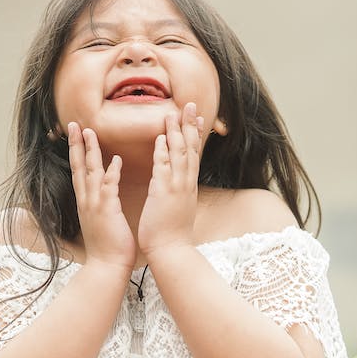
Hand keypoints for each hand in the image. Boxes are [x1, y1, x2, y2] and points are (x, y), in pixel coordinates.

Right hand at [68, 122, 135, 273]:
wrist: (107, 267)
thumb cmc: (109, 246)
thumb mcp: (102, 219)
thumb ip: (102, 203)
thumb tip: (104, 191)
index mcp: (86, 201)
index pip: (78, 171)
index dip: (76, 151)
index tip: (75, 133)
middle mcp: (87, 200)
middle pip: (78, 166)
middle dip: (76, 144)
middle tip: (74, 124)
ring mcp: (95, 205)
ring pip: (90, 173)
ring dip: (90, 152)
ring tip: (89, 132)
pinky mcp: (106, 212)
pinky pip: (108, 189)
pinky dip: (110, 174)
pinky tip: (115, 160)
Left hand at [138, 102, 204, 256]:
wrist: (172, 252)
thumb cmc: (172, 234)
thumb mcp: (179, 209)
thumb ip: (179, 194)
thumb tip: (180, 187)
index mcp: (188, 187)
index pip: (193, 155)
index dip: (194, 135)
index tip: (196, 117)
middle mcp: (186, 184)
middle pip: (191, 149)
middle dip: (190, 126)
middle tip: (191, 105)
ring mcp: (177, 188)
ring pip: (179, 155)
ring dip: (176, 133)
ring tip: (174, 113)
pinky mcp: (164, 195)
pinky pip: (164, 169)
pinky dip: (163, 153)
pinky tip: (161, 138)